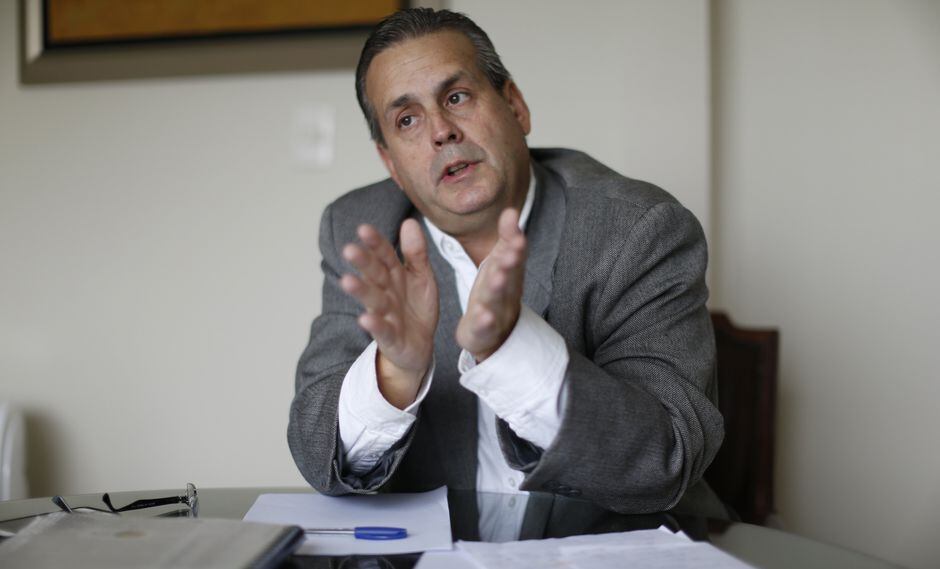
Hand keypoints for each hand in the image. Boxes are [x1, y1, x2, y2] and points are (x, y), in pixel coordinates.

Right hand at [340, 220, 438, 408]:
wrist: (419, 345)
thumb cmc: (415, 307)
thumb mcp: (422, 277)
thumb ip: (416, 252)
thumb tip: (409, 222)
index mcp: (394, 275)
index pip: (384, 255)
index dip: (375, 243)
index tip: (364, 229)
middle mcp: (386, 292)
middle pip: (374, 275)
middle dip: (363, 263)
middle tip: (349, 250)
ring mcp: (386, 314)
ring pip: (372, 300)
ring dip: (360, 291)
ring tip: (347, 281)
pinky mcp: (390, 337)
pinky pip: (382, 330)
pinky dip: (374, 325)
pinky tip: (364, 319)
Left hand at [456, 209, 526, 361]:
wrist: (493, 334)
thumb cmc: (497, 291)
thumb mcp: (501, 264)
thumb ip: (507, 239)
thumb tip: (510, 211)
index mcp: (509, 274)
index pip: (514, 258)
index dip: (516, 247)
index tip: (517, 235)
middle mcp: (506, 293)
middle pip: (509, 278)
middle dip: (510, 265)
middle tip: (511, 252)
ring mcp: (496, 313)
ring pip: (496, 300)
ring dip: (497, 289)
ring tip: (497, 278)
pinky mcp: (482, 331)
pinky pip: (483, 327)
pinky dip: (484, 322)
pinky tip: (483, 316)